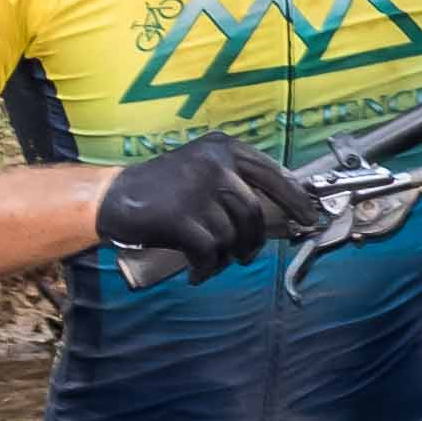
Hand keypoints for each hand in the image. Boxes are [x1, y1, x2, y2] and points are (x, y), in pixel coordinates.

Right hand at [97, 133, 333, 277]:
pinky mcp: (181, 217)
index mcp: (224, 148)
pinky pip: (210, 252)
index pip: (274, 173)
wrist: (113, 196)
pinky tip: (198, 271)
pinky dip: (206, 267)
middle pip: (256, 212)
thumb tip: (286, 209)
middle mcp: (214, 164)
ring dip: (225, 255)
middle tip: (248, 254)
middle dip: (255, 241)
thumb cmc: (163, 188)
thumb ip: (238, 180)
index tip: (308, 217)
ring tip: (210, 258)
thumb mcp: (203, 168)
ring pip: (232, 235)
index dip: (295, 199)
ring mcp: (198, 189)